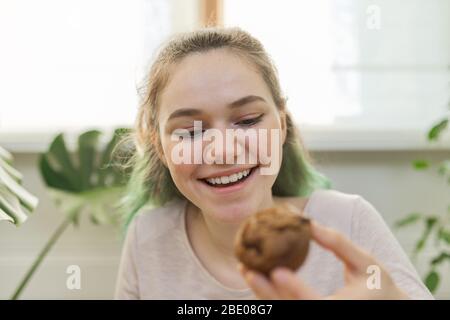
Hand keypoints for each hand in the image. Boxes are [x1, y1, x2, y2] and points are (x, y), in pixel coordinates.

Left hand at [238, 221, 408, 299]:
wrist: (386, 308)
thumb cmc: (379, 286)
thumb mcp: (367, 262)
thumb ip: (340, 244)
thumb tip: (311, 224)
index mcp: (345, 308)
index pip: (315, 302)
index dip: (296, 288)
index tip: (277, 271)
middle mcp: (327, 316)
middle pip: (292, 308)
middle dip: (267, 291)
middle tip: (247, 270)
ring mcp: (317, 318)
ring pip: (285, 310)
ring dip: (262, 294)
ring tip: (246, 271)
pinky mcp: (310, 315)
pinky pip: (286, 308)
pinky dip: (269, 296)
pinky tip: (256, 278)